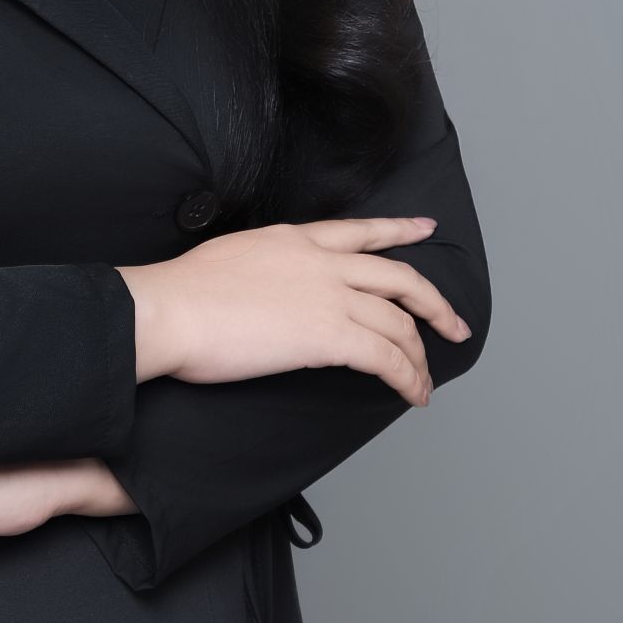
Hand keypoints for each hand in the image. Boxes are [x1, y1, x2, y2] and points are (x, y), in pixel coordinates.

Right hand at [118, 214, 470, 407]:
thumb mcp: (231, 259)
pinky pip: (387, 358)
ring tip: (425, 380)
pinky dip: (408, 378)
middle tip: (454, 324)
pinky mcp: (330, 336)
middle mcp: (321, 262)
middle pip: (399, 277)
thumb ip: (262, 269)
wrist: (169, 310)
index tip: (424, 229)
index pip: (360, 231)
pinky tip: (414, 393)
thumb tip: (265, 291)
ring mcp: (329, 297)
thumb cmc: (181, 296)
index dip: (399, 231)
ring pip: (399, 322)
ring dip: (420, 355)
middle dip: (434, 304)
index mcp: (294, 239)